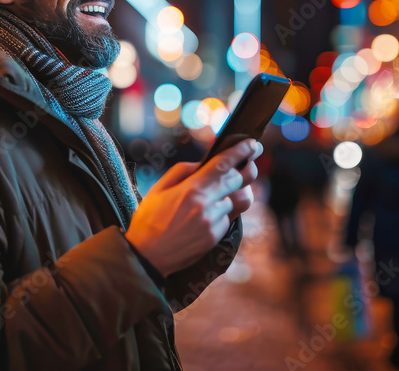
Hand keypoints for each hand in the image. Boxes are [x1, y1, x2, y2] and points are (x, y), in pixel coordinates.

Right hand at [125, 139, 262, 275]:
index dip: (241, 151)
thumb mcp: (159, 188)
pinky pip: (229, 218)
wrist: (146, 256)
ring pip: (236, 200)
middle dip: (246, 168)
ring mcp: (213, 223)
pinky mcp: (215, 237)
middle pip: (238, 180)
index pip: (223, 164)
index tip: (252, 143)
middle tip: (248, 162)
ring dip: (233, 193)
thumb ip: (183, 171)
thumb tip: (204, 163)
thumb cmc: (149, 219)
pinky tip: (208, 214)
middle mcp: (206, 205)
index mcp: (191, 189)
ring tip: (223, 191)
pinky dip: (223, 212)